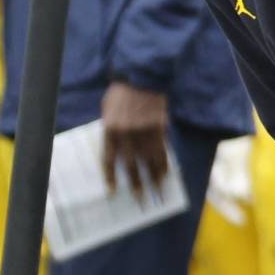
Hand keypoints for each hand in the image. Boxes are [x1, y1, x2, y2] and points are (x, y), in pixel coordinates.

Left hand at [101, 82, 167, 196]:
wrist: (141, 76)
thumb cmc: (121, 93)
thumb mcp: (108, 111)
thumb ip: (111, 130)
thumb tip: (117, 152)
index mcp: (110, 130)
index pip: (109, 160)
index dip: (111, 177)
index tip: (113, 192)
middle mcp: (127, 134)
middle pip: (131, 165)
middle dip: (136, 184)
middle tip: (140, 199)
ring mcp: (145, 132)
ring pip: (150, 161)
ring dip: (154, 178)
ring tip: (157, 191)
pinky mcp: (159, 128)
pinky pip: (162, 151)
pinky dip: (164, 164)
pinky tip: (166, 173)